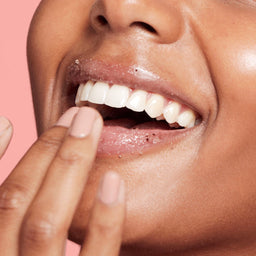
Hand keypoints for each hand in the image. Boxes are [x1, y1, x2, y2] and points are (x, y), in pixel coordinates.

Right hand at [0, 107, 125, 255]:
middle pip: (16, 202)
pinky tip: (114, 180)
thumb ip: (18, 209)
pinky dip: (104, 221)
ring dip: (68, 166)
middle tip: (78, 114)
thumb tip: (8, 139)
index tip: (8, 121)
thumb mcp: (18, 239)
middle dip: (46, 149)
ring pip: (46, 224)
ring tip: (91, 125)